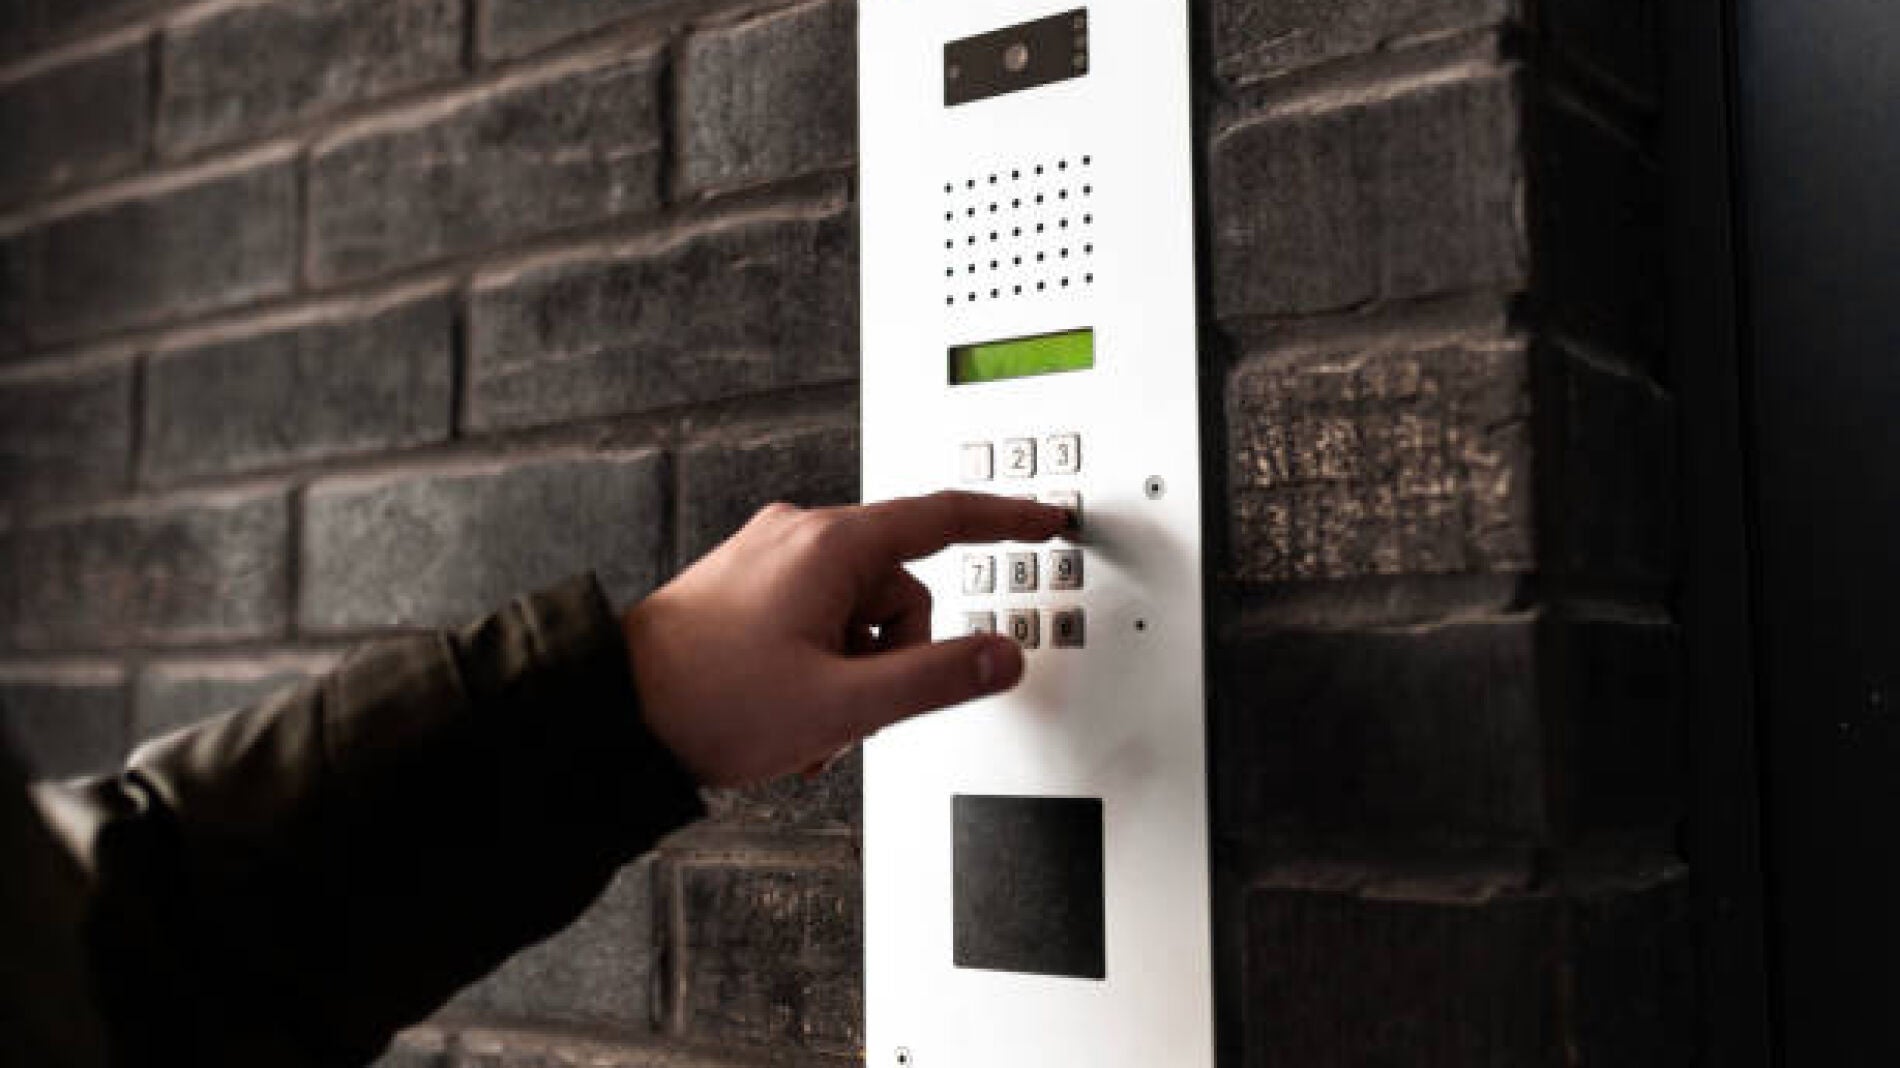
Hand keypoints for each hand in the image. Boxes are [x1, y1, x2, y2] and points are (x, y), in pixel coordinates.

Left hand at [623, 492, 1071, 786]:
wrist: (612, 715)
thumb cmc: (708, 701)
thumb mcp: (842, 703)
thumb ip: (936, 678)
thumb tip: (1001, 658)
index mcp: (829, 545)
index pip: (945, 517)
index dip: (1007, 520)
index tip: (1047, 518)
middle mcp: (798, 535)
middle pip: (900, 588)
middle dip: (892, 657)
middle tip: (851, 710)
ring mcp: (770, 558)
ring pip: (859, 612)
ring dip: (852, 671)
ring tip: (805, 718)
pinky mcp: (748, 584)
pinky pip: (818, 617)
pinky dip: (819, 665)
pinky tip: (785, 708)